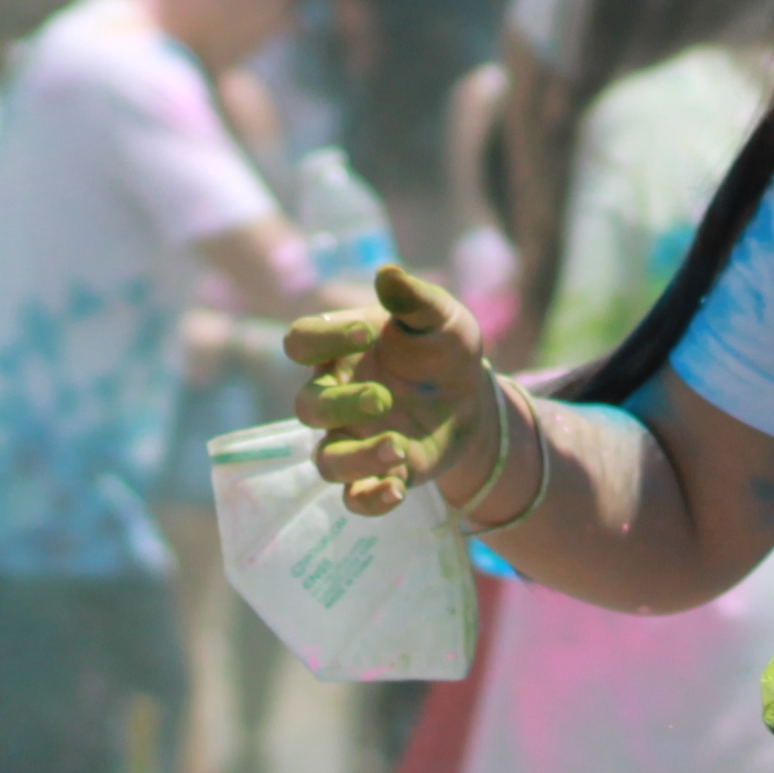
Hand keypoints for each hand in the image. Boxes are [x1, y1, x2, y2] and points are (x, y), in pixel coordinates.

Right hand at [287, 260, 499, 516]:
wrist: (472, 396)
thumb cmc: (443, 348)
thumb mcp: (441, 317)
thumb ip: (414, 298)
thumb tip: (386, 273)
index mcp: (339, 351)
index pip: (300, 341)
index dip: (324, 338)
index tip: (370, 333)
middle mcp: (335, 396)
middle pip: (308, 408)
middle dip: (341, 406)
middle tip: (383, 399)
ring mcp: (352, 439)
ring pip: (327, 461)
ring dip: (357, 459)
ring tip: (398, 448)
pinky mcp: (377, 474)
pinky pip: (354, 498)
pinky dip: (369, 500)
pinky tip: (398, 489)